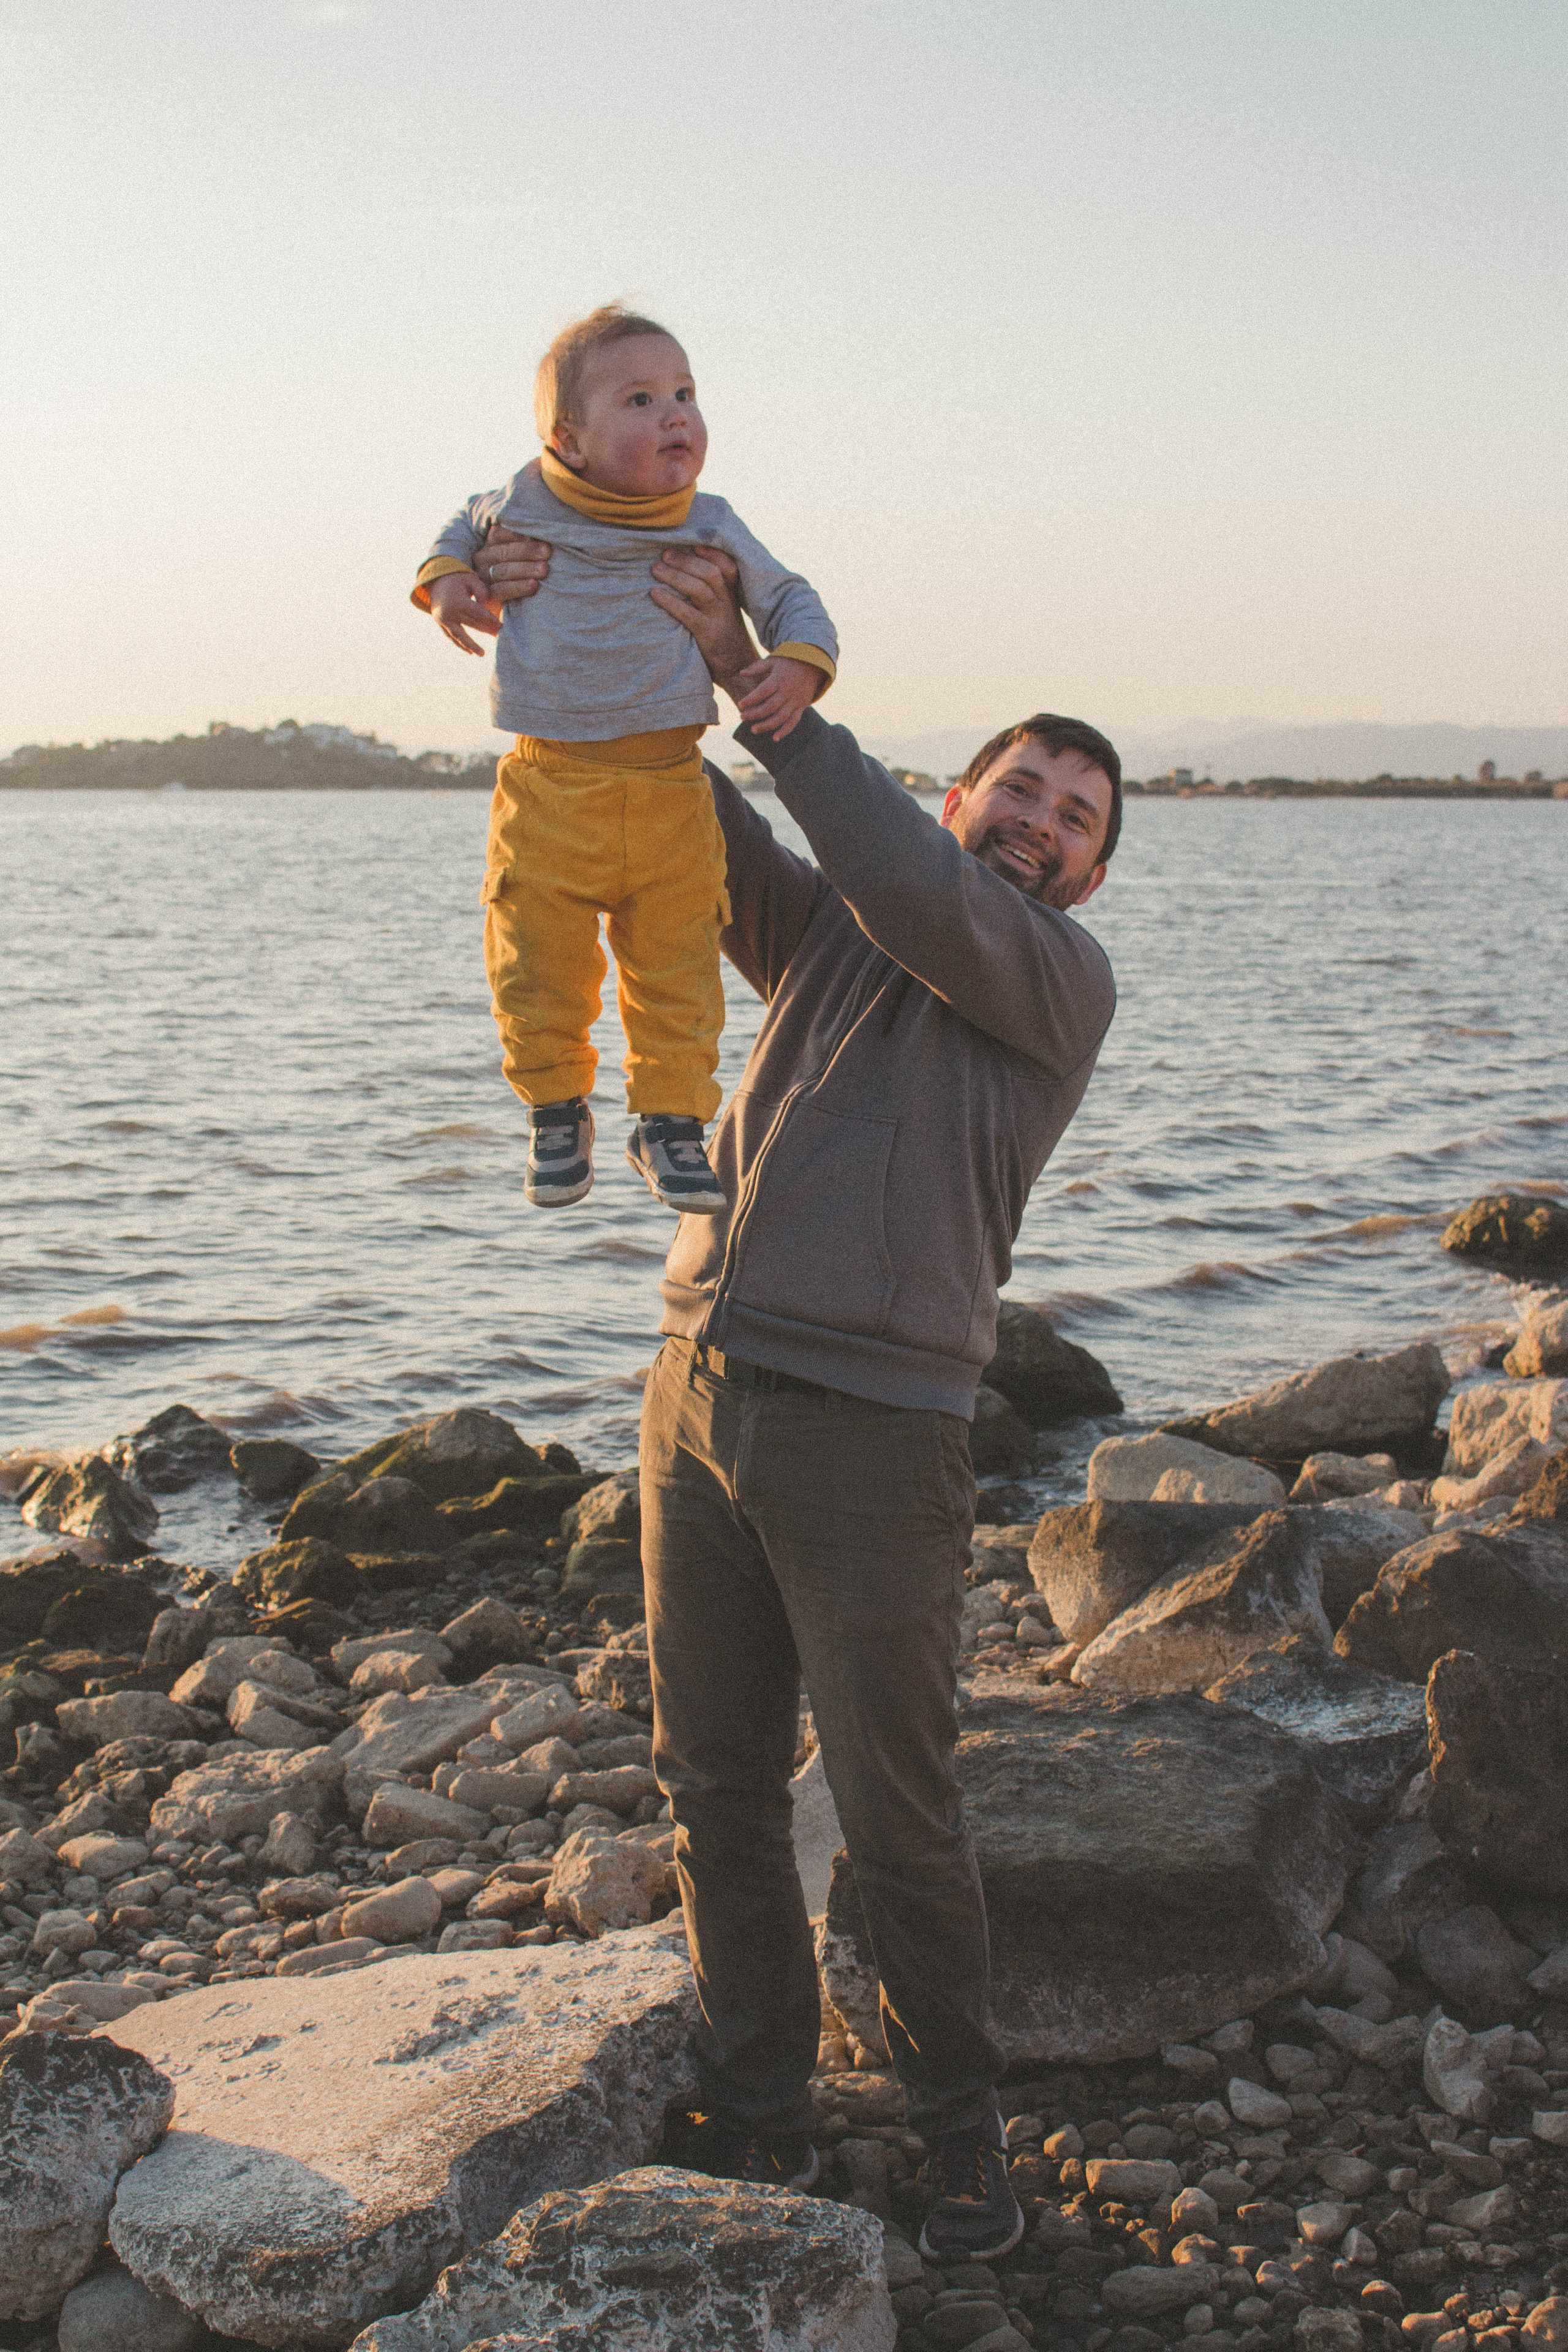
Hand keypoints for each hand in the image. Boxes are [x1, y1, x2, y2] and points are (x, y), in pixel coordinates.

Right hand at [428, 570, 501, 655]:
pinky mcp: (440, 623)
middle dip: (487, 630)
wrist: (435, 580)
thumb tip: (486, 608)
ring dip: (472, 645)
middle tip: (498, 636)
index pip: (478, 613)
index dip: (490, 620)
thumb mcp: (471, 579)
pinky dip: (460, 644)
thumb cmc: (457, 579)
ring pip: (460, 635)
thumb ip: (481, 592)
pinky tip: (470, 652)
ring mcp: (443, 619)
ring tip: (482, 654)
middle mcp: (449, 612)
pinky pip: (451, 636)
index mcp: (458, 601)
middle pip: (472, 624)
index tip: (501, 626)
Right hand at [470, 525, 551, 602]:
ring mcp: (484, 577)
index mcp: (490, 543)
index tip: (534, 536)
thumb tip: (539, 533)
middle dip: (527, 551)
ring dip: (525, 569)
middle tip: (546, 551)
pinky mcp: (489, 595)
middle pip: (503, 552)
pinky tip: (534, 585)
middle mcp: (483, 558)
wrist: (508, 596)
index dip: (516, 535)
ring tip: (544, 569)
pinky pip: (503, 590)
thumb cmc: (522, 563)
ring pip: (504, 571)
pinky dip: (519, 588)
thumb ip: (525, 540)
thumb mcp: (519, 548)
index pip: (498, 534)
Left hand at [649, 544, 757, 694]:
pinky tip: (655, 594)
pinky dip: (671, 602)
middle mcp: (727, 604)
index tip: (693, 544)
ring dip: (676, 576)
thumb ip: (713, 594)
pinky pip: (689, 614)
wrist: (738, 669)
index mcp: (731, 596)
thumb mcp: (725, 613)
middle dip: (686, 560)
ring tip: (655, 569)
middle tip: (664, 554)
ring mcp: (719, 619)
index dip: (712, 553)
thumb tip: (684, 573)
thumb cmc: (724, 638)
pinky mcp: (708, 635)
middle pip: (710, 572)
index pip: (728, 566)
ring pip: (701, 588)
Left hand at [733, 654, 820, 741]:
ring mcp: (795, 700)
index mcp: (778, 679)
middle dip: (754, 714)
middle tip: (742, 717)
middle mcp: (787, 691)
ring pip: (780, 717)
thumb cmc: (789, 662)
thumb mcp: (773, 661)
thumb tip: (741, 673)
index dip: (751, 699)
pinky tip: (775, 738)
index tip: (739, 705)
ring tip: (753, 730)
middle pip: (769, 707)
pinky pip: (793, 721)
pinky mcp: (801, 707)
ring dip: (766, 725)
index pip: (762, 691)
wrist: (813, 665)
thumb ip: (757, 668)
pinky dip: (785, 731)